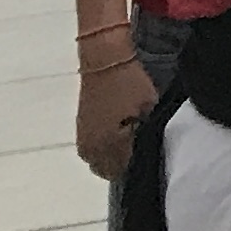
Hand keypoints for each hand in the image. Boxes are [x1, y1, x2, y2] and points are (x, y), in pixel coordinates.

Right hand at [76, 54, 154, 179]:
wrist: (105, 59)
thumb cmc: (131, 83)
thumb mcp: (148, 108)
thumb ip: (147, 134)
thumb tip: (149, 149)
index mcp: (107, 145)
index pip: (124, 171)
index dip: (139, 164)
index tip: (150, 153)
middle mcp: (90, 148)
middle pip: (109, 170)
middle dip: (124, 163)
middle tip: (140, 147)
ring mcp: (83, 138)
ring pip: (99, 161)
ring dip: (112, 156)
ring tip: (129, 139)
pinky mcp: (80, 128)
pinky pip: (92, 150)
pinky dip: (104, 147)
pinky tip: (117, 133)